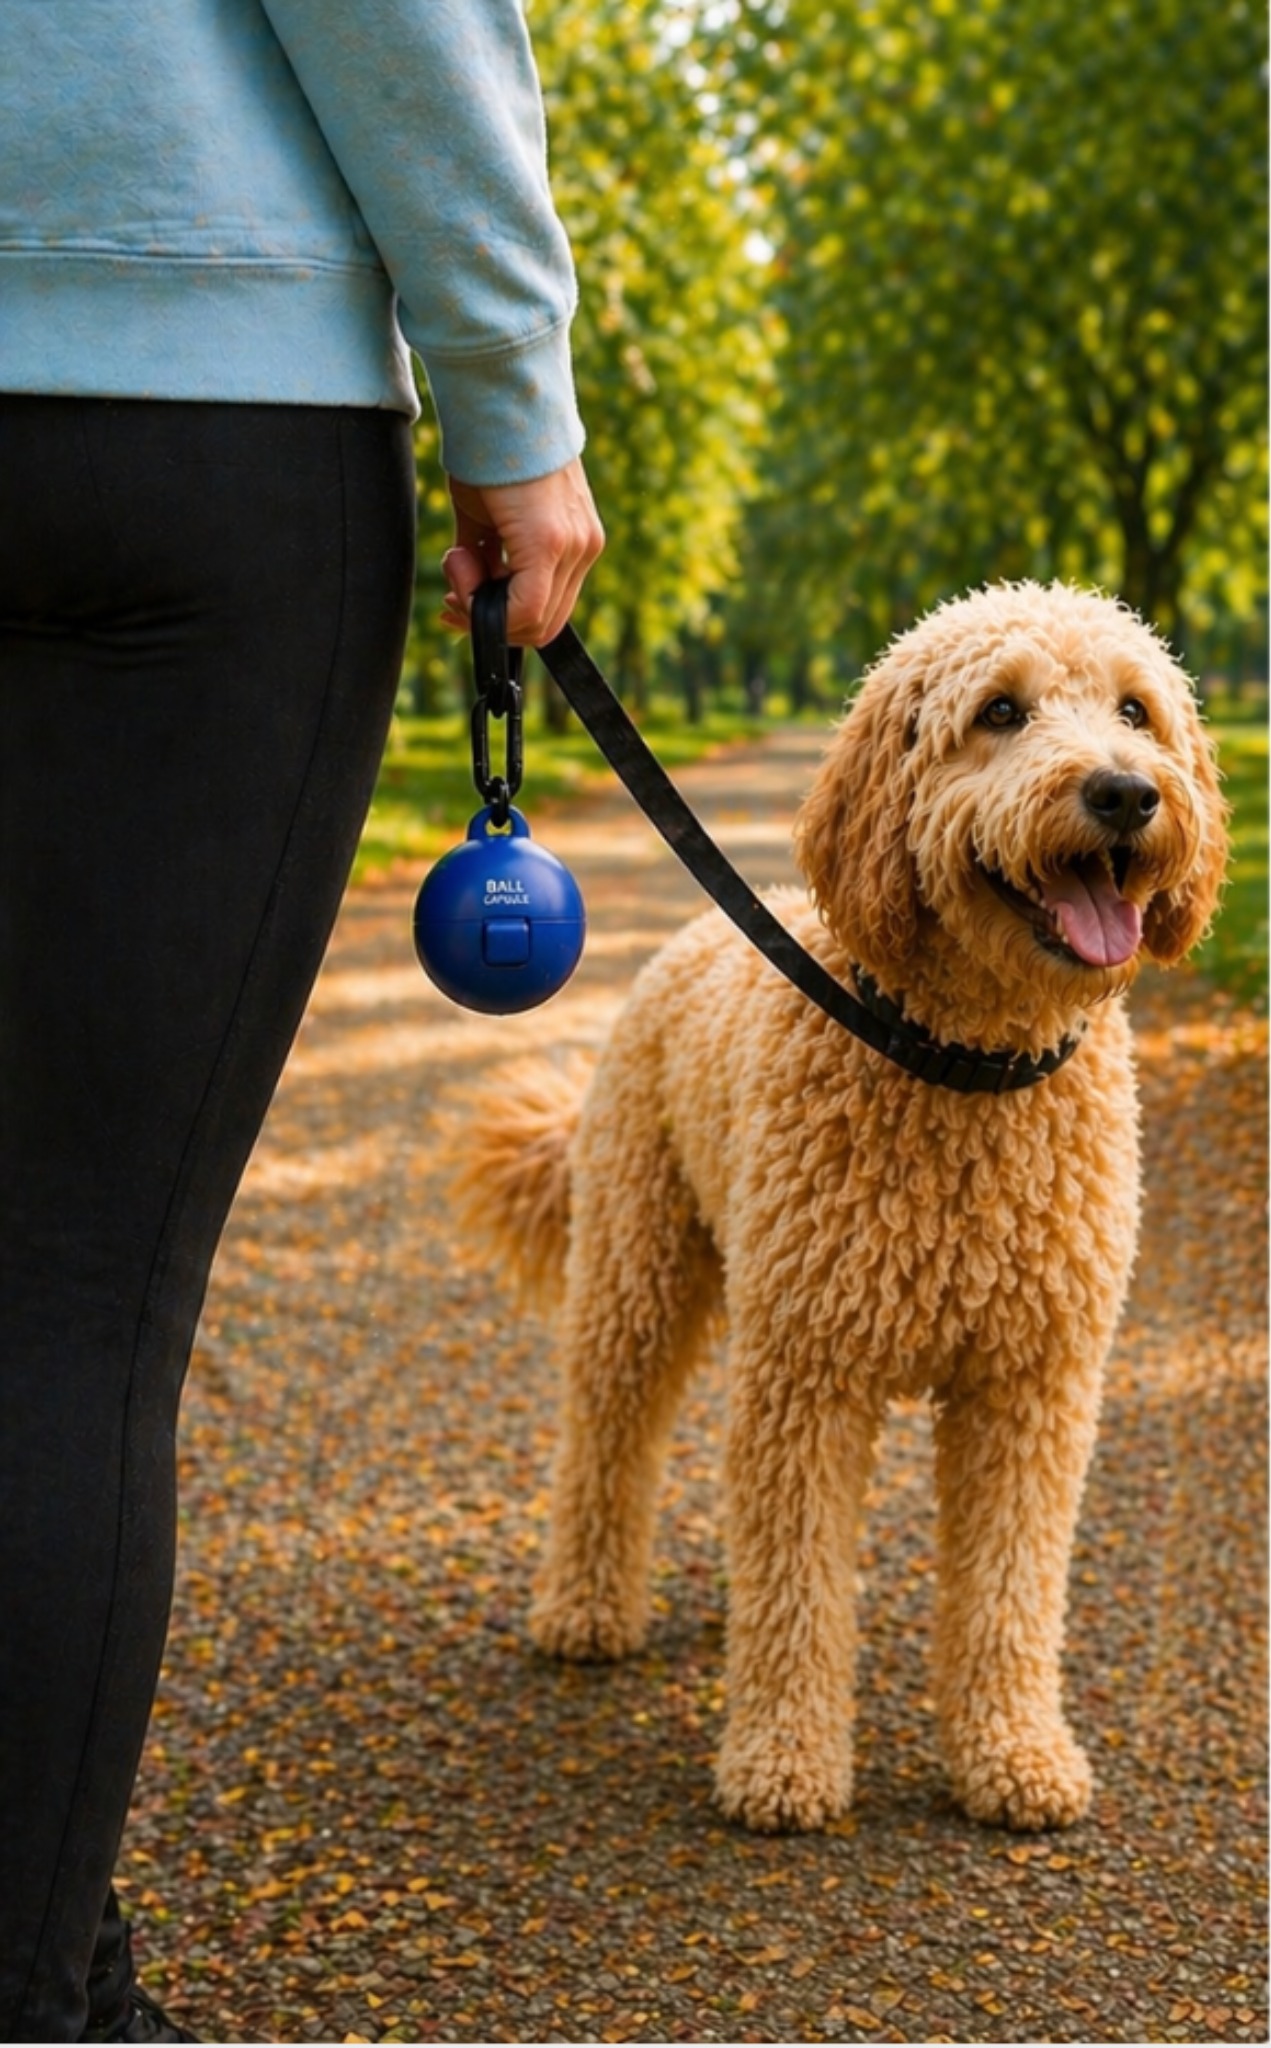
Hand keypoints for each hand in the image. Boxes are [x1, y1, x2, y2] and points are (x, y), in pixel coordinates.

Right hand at [440, 457, 603, 646]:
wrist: (497, 400)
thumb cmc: (489, 451)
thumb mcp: (487, 518)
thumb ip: (487, 559)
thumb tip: (473, 594)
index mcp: (576, 542)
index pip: (547, 612)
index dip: (501, 620)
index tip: (459, 603)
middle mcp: (583, 547)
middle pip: (541, 626)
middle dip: (488, 618)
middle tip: (452, 595)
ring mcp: (574, 546)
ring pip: (532, 622)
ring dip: (481, 604)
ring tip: (457, 561)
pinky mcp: (552, 541)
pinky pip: (525, 608)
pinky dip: (484, 600)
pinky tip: (460, 561)